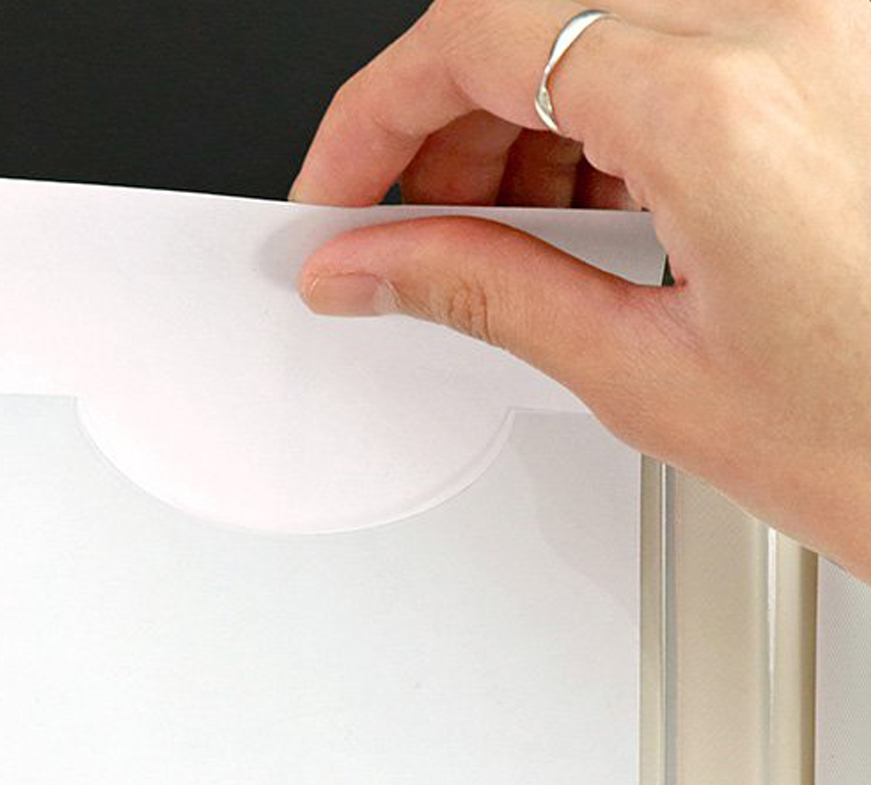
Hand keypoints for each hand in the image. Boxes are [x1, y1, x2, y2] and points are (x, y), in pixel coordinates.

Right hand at [291, 0, 870, 579]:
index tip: (339, 182)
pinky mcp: (843, 54)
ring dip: (522, 118)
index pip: (477, 35)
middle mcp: (792, 25)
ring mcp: (829, 28)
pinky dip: (604, 112)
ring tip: (499, 232)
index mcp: (725, 101)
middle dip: (440, 123)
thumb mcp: (643, 374)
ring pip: (601, 17)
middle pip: (535, 15)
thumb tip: (367, 264)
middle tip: (402, 226)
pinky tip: (587, 204)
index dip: (375, 111)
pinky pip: (681, 40)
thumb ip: (482, 291)